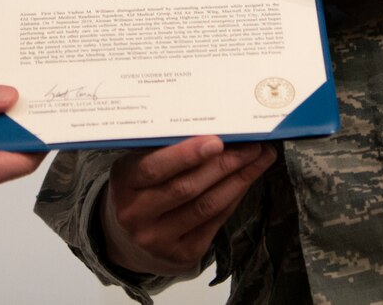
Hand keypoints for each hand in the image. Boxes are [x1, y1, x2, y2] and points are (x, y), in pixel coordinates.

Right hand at [101, 136, 275, 277]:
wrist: (127, 239)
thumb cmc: (139, 190)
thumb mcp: (137, 167)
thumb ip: (164, 152)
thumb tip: (212, 128)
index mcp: (124, 183)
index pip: (154, 169)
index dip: (186, 155)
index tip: (217, 141)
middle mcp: (137, 214)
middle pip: (187, 187)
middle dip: (225, 164)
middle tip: (251, 145)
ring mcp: (159, 238)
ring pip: (206, 206)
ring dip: (237, 180)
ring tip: (258, 159)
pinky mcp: (182, 254)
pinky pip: (214, 222)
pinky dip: (233, 198)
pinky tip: (246, 180)